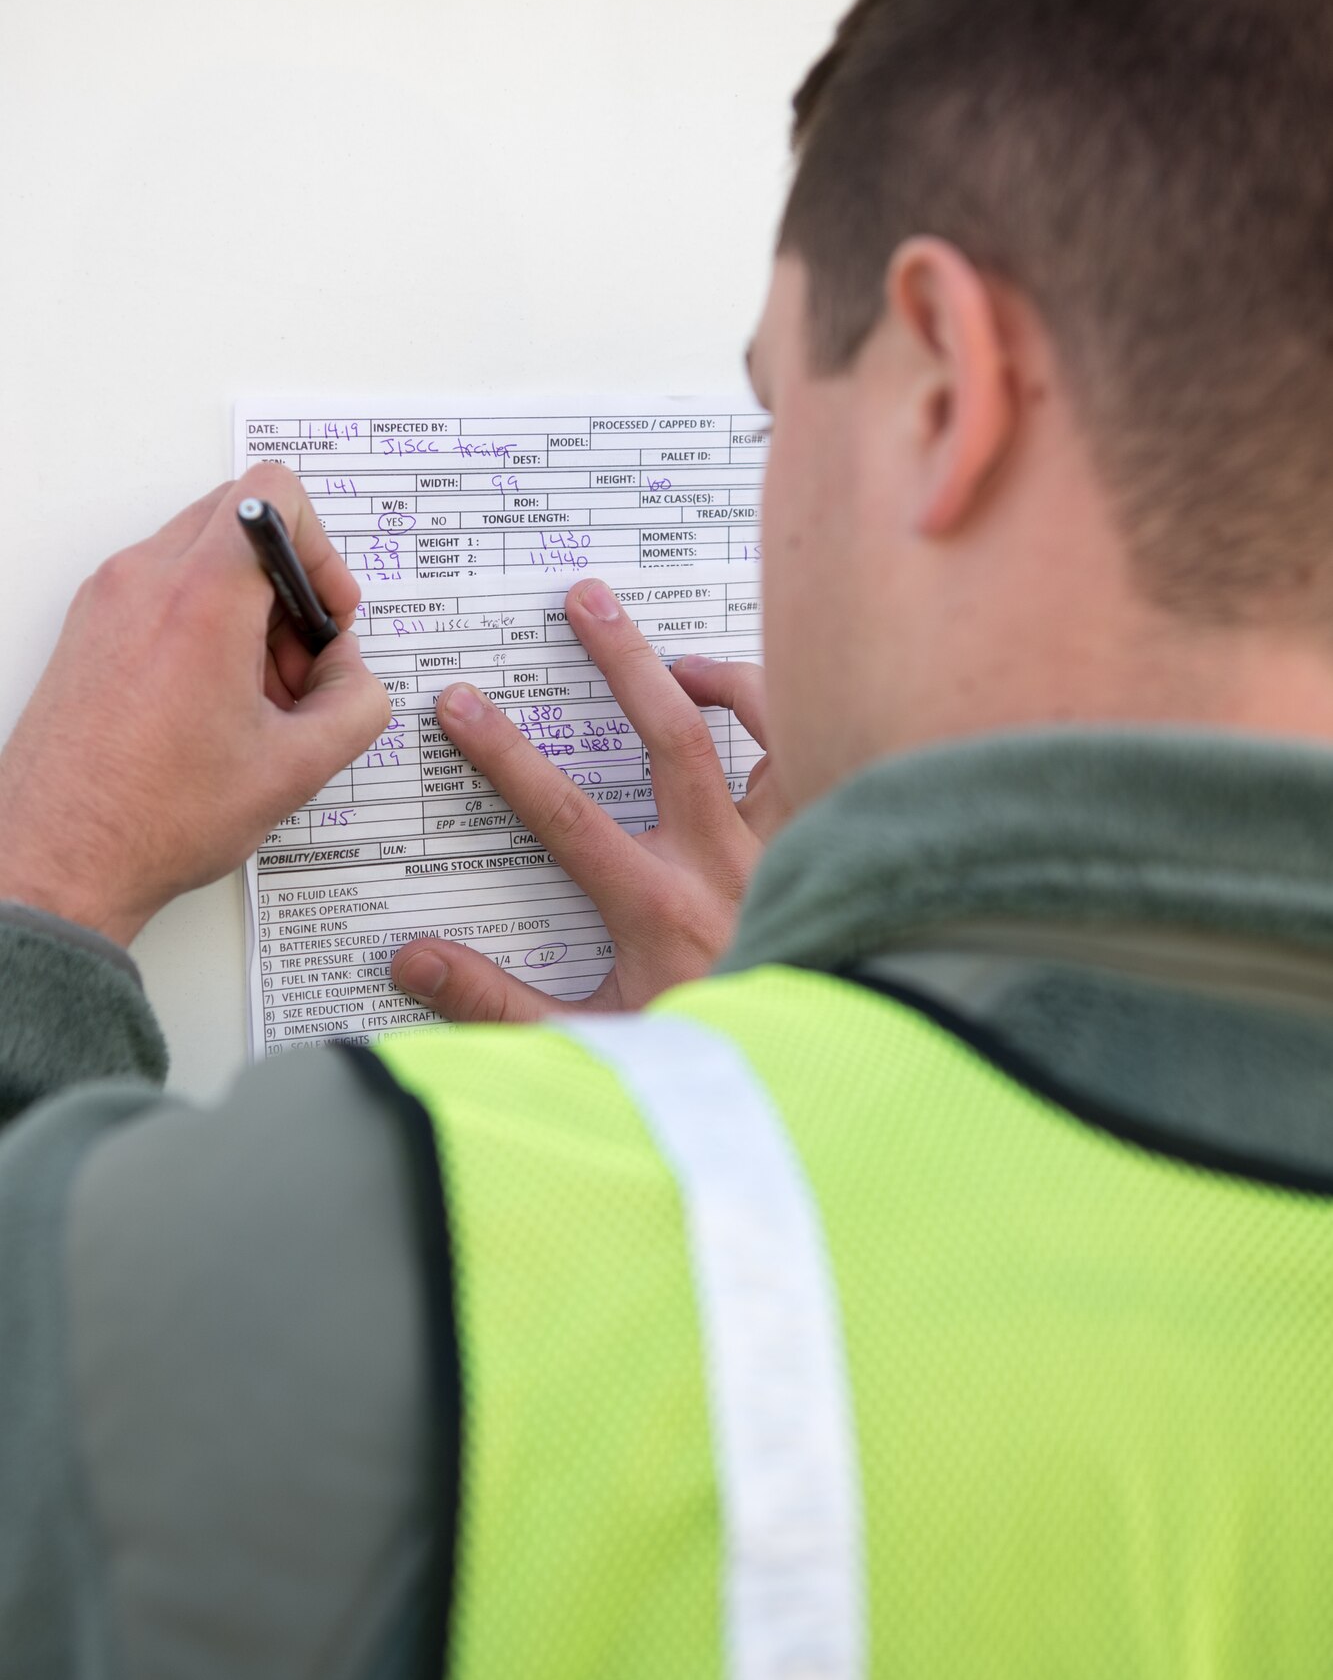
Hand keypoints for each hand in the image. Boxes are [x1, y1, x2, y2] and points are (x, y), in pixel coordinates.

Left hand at [0, 465, 390, 944]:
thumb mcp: (296, 768)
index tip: (325, 612)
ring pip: (204, 555)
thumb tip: (351, 672)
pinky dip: (205, 623)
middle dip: (289, 582)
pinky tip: (215, 700)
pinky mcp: (90, 625)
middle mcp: (144, 581)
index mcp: (200, 599)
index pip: (272, 494)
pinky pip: (165, 588)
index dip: (320, 549)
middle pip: (241, 517)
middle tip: (299, 657)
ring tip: (255, 693)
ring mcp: (108, 599)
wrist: (59, 859)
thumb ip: (356, 702)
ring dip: (248, 607)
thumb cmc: (152, 818)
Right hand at [390, 577, 787, 1020]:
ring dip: (723, 679)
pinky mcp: (831, 844)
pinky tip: (756, 711)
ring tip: (678, 657)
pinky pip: (818, 759)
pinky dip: (788, 722)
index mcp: (657, 906)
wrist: (807, 1079)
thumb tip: (413, 963)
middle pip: (673, 736)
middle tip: (586, 600)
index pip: (565, 814)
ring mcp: (783, 848)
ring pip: (768, 731)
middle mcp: (723, 864)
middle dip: (622, 660)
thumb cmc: (703, 1052)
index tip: (463, 705)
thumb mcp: (589, 1040)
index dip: (507, 755)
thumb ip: (496, 1002)